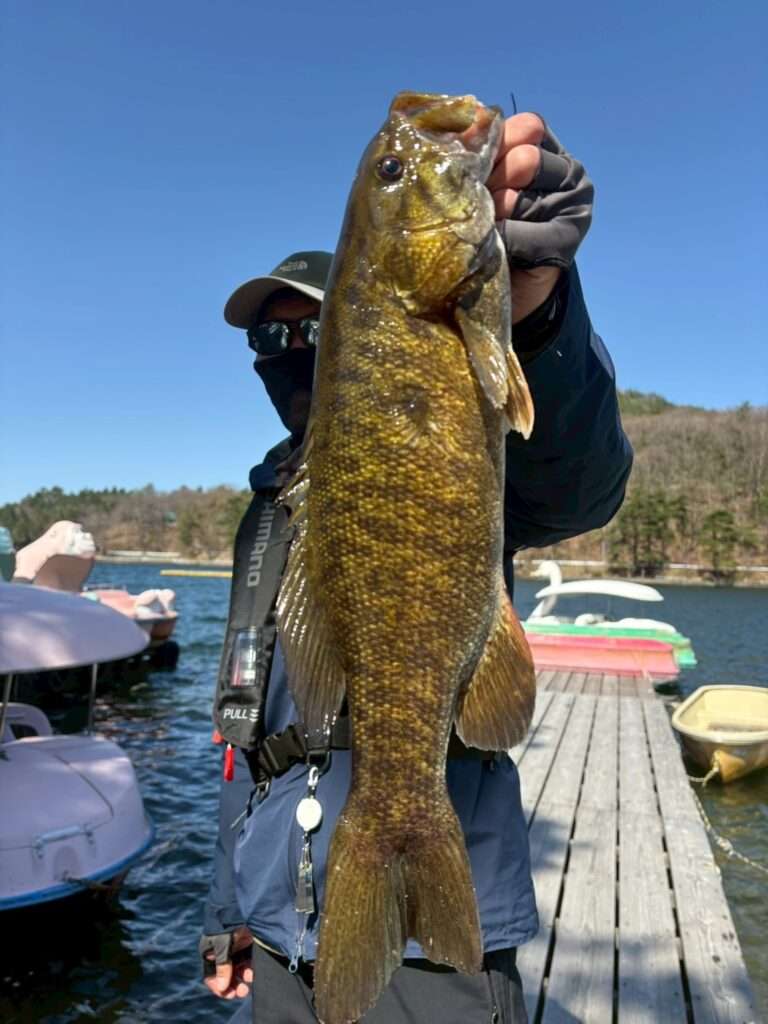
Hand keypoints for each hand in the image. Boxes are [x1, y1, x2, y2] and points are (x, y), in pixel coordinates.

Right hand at [200, 926, 253, 999]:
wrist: (240, 901)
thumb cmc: (226, 922)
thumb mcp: (223, 943)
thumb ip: (223, 965)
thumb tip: (223, 986)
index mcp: (210, 951)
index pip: (211, 975)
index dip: (218, 986)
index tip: (228, 993)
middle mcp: (222, 951)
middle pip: (225, 974)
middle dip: (233, 984)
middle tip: (242, 992)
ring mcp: (234, 947)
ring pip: (237, 969)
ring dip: (242, 978)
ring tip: (249, 982)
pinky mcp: (246, 942)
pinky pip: (247, 961)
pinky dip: (249, 968)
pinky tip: (252, 973)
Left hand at [487, 113, 593, 321]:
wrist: (508, 282)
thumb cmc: (489, 221)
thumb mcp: (483, 179)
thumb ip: (479, 152)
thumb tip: (468, 123)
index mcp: (549, 148)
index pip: (527, 127)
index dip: (494, 146)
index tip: (472, 167)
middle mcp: (569, 172)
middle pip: (524, 160)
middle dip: (490, 182)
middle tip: (476, 204)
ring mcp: (572, 206)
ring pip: (518, 198)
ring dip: (489, 216)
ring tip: (482, 227)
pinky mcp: (566, 241)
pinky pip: (518, 236)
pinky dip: (497, 243)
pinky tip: (492, 249)